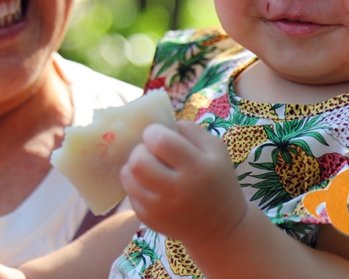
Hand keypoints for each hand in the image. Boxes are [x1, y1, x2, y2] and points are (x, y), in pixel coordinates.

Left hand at [120, 120, 246, 246]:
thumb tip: (161, 122)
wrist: (220, 226)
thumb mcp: (216, 150)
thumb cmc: (217, 180)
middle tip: (150, 152)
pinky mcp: (149, 219)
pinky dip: (136, 185)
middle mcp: (177, 190)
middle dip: (140, 150)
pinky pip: (130, 194)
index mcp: (197, 167)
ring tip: (147, 167)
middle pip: (138, 161)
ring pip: (128, 177)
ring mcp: (161, 208)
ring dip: (133, 166)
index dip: (153, 132)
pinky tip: (150, 184)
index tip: (157, 134)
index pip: (160, 142)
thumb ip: (190, 130)